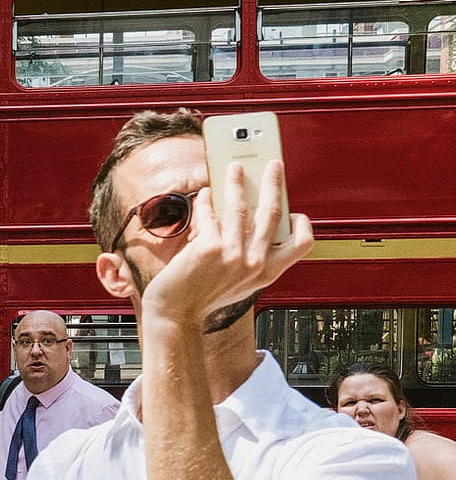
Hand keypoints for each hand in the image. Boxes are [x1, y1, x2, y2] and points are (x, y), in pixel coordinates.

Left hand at [139, 160, 312, 330]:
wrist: (176, 314)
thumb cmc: (203, 298)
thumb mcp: (240, 282)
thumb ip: (251, 257)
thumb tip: (250, 219)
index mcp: (268, 272)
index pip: (303, 243)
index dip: (301, 223)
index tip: (293, 210)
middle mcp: (255, 263)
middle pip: (273, 212)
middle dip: (274, 183)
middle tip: (272, 165)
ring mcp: (233, 254)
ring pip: (241, 206)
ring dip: (237, 181)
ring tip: (235, 168)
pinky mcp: (209, 248)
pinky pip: (210, 214)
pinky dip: (206, 200)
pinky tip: (204, 194)